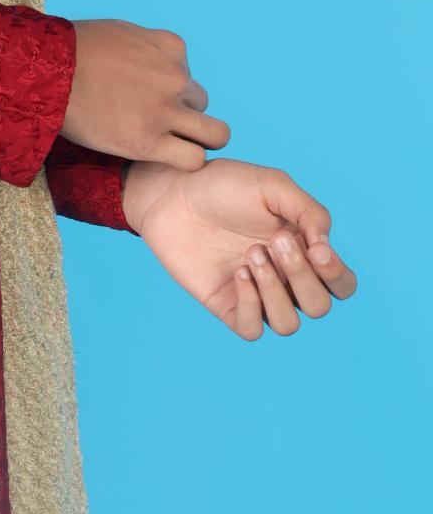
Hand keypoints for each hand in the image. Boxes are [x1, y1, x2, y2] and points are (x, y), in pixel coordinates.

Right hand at [62, 18, 230, 169]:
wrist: (47, 72)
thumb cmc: (72, 49)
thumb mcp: (119, 33)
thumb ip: (144, 48)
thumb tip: (147, 59)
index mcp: (170, 47)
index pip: (186, 72)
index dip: (166, 86)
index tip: (141, 93)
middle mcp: (176, 78)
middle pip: (200, 102)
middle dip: (183, 112)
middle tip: (155, 121)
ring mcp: (165, 111)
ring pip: (215, 134)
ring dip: (198, 139)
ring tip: (174, 145)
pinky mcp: (149, 142)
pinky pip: (192, 160)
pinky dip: (185, 161)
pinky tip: (164, 159)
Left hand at [121, 155, 357, 338]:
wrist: (172, 192)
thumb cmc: (223, 184)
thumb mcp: (272, 185)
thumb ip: (310, 212)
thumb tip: (325, 249)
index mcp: (302, 249)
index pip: (341, 283)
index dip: (337, 274)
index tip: (315, 248)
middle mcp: (284, 276)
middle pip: (319, 306)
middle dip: (303, 276)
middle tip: (274, 241)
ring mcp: (255, 293)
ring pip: (289, 324)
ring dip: (276, 291)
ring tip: (251, 254)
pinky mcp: (226, 304)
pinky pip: (253, 328)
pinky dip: (252, 303)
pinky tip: (238, 272)